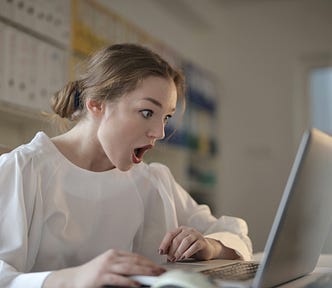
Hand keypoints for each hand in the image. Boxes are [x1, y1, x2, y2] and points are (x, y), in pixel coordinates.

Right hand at [43, 249, 164, 287]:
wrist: (72, 280)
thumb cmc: (91, 275)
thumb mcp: (108, 268)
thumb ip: (122, 268)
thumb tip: (139, 275)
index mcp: (114, 253)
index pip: (136, 256)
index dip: (148, 261)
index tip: (158, 267)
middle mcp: (111, 257)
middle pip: (135, 260)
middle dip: (150, 266)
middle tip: (162, 271)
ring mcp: (106, 266)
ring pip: (130, 268)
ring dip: (145, 272)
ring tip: (155, 276)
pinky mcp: (101, 276)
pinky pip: (119, 279)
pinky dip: (130, 282)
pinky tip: (138, 285)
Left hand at [158, 226, 222, 261]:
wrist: (207, 248)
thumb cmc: (192, 247)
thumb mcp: (181, 246)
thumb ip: (172, 248)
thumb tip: (163, 253)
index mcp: (181, 230)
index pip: (170, 234)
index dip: (164, 243)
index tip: (161, 251)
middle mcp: (188, 230)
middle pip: (177, 239)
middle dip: (172, 250)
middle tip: (170, 258)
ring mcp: (196, 235)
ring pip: (185, 241)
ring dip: (179, 251)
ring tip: (176, 259)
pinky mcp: (202, 242)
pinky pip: (195, 246)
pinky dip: (188, 252)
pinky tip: (184, 257)